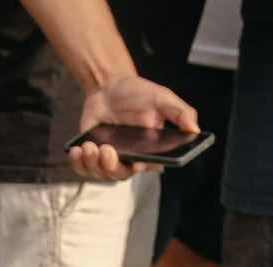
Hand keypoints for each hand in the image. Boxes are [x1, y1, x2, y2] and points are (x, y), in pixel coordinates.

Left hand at [69, 75, 197, 182]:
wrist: (109, 86)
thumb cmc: (139, 93)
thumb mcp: (163, 98)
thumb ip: (181, 113)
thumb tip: (195, 130)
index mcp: (150, 151)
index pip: (150, 166)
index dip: (144, 167)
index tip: (138, 162)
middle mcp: (130, 159)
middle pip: (121, 174)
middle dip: (111, 165)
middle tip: (106, 149)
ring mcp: (109, 159)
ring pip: (101, 174)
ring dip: (93, 163)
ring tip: (89, 147)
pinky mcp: (91, 156)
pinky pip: (84, 169)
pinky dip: (78, 163)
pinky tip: (77, 151)